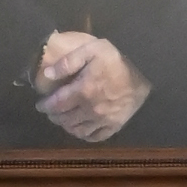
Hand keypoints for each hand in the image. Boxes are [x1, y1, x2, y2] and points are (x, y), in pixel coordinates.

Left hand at [35, 31, 151, 140]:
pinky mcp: (114, 126)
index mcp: (83, 91)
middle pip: (65, 119)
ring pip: (77, 130)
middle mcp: (90, 110)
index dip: (45, 106)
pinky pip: (94, 137)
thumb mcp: (91, 50)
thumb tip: (48, 74)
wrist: (146, 71)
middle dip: (54, 116)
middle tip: (51, 111)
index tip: (40, 105)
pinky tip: (80, 128)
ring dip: (66, 126)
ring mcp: (103, 120)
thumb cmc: (116, 59)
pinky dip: (83, 135)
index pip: (56, 104)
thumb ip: (68, 62)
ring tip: (63, 119)